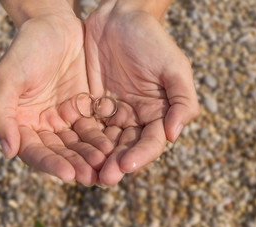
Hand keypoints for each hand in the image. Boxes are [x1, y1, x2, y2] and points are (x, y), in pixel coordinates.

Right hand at [0, 4, 112, 185]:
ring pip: (80, 144)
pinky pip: (95, 128)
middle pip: (60, 153)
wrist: (54, 26)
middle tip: (93, 177)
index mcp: (22, 123)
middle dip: (76, 165)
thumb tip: (8, 151)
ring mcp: (65, 119)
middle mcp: (44, 126)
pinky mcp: (85, 110)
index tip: (68, 174)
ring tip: (107, 165)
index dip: (50, 164)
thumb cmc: (26, 48)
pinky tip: (115, 146)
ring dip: (93, 156)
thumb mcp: (8, 77)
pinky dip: (104, 138)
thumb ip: (2, 114)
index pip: (35, 151)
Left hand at [85, 1, 199, 185]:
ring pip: (106, 142)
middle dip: (117, 164)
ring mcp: (115, 113)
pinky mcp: (94, 106)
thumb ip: (182, 100)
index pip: (151, 142)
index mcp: (158, 113)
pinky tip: (73, 152)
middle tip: (103, 178)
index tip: (126, 166)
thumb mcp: (174, 66)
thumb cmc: (151, 40)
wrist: (119, 18)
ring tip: (86, 172)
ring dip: (98, 159)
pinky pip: (87, 127)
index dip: (141, 156)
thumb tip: (174, 135)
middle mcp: (137, 118)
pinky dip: (82, 141)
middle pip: (127, 148)